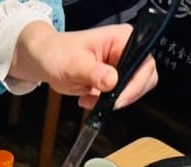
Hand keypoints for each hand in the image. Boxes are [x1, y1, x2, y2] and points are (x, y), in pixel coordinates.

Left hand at [9, 22, 157, 109]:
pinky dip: (104, 104)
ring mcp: (122, 68)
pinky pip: (119, 98)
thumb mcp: (75, 63)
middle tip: (105, 102)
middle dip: (125, 95)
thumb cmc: (58, 53)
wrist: (46, 61)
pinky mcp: (114, 82)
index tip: (118, 99)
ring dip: (112, 101)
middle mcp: (127, 52)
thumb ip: (94, 72)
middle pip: (144, 79)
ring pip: (132, 91)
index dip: (135, 83)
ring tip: (89, 99)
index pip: (143, 62)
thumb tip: (112, 81)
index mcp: (123, 38)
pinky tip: (87, 99)